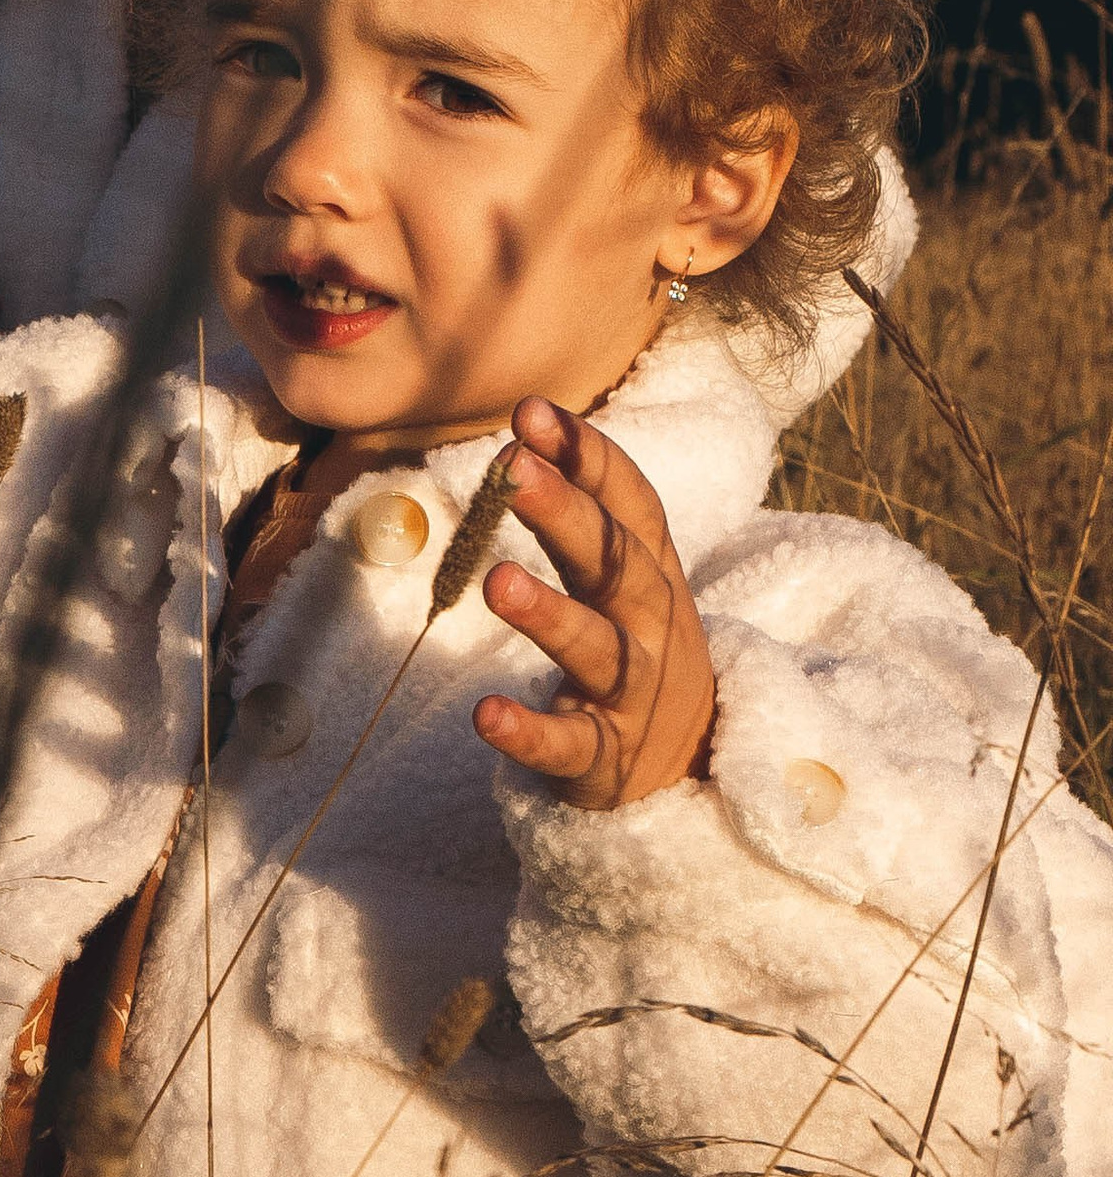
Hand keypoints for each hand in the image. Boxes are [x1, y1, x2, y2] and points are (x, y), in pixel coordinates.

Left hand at [474, 399, 715, 808]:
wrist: (690, 762)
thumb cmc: (636, 645)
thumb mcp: (626, 579)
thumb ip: (580, 517)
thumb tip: (516, 443)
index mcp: (653, 572)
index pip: (630, 504)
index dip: (587, 457)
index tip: (532, 413)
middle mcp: (651, 625)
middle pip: (616, 565)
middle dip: (568, 515)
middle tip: (514, 472)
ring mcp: (633, 693)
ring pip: (597, 650)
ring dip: (549, 615)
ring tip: (496, 582)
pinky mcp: (604, 757)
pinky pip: (567, 744)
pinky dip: (528, 731)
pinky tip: (485, 714)